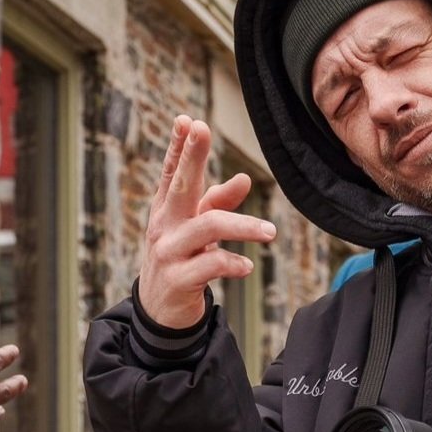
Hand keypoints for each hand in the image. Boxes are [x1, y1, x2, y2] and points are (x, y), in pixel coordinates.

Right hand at [138, 115, 276, 328]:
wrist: (160, 311)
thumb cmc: (182, 258)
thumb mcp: (197, 228)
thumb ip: (218, 202)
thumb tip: (244, 178)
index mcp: (168, 209)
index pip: (172, 172)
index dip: (178, 145)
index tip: (187, 120)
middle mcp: (165, 225)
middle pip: (180, 185)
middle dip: (191, 156)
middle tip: (203, 130)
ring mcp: (169, 252)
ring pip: (207, 227)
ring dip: (243, 226)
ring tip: (270, 232)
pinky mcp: (178, 280)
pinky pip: (209, 265)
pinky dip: (232, 263)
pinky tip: (248, 267)